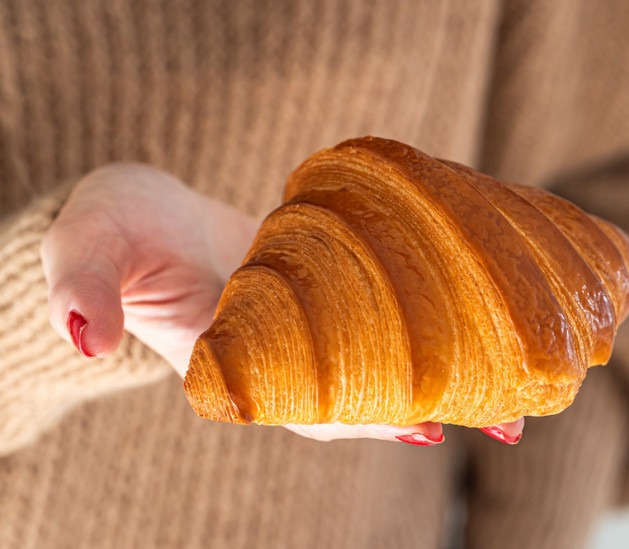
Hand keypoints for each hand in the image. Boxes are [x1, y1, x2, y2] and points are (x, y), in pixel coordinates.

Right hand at [42, 163, 523, 444]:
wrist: (140, 216)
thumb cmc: (114, 228)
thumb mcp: (85, 243)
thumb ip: (81, 282)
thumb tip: (88, 329)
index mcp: (232, 355)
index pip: (302, 397)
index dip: (360, 416)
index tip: (421, 426)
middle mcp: (280, 353)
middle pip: (358, 394)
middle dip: (428, 408)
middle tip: (506, 421)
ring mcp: (308, 329)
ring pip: (377, 365)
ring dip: (442, 380)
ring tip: (513, 399)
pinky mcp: (328, 297)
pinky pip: (380, 322)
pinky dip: (426, 331)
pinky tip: (474, 329)